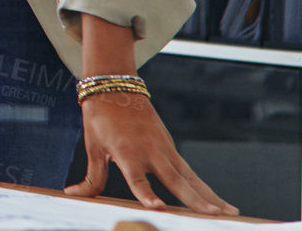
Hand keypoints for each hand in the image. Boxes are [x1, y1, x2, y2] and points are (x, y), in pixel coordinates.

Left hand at [65, 89, 237, 214]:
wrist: (114, 86)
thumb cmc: (100, 117)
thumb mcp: (92, 146)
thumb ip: (90, 177)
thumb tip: (72, 194)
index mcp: (126, 151)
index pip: (137, 178)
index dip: (147, 194)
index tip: (158, 208)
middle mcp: (150, 151)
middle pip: (175, 179)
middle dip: (195, 199)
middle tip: (214, 215)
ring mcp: (164, 149)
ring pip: (189, 177)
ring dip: (209, 195)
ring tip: (229, 212)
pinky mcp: (170, 148)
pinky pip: (189, 171)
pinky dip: (204, 186)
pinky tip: (217, 202)